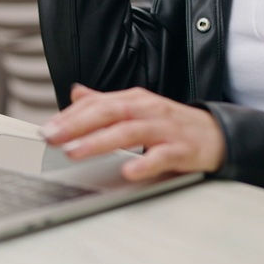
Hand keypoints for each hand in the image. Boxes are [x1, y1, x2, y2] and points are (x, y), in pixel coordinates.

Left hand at [39, 85, 224, 180]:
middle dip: (78, 124)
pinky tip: (128, 171)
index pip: (98, 103)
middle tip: (52, 138)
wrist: (217, 135)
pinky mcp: (181, 150)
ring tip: (76, 152)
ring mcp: (165, 129)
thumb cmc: (172, 124)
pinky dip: (145, 163)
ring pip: (130, 132)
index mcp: (135, 100)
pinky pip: (161, 157)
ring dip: (100, 141)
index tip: (46, 128)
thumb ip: (106, 102)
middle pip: (110, 112)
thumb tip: (76, 92)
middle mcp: (148, 110)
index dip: (70, 114)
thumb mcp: (138, 109)